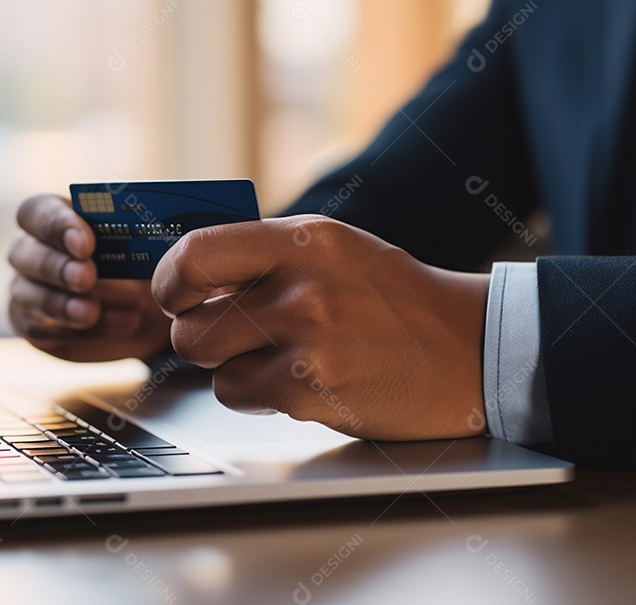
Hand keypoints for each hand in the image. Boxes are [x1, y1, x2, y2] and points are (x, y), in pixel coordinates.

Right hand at [8, 194, 172, 361]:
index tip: (86, 243)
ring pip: (25, 293)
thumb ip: (134, 235)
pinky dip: (74, 331)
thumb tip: (154, 233)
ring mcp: (26, 289)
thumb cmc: (134, 266)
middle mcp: (31, 251)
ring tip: (92, 313)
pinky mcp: (33, 325)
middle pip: (23, 253)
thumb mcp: (140, 248)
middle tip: (88, 277)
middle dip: (58, 266)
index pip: (35, 212)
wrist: (142, 312)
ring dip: (61, 303)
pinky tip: (115, 327)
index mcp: (53, 218)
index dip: (55, 225)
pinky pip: (39, 329)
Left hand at [151, 215, 489, 439]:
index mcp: (304, 240)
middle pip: (189, 325)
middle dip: (201, 336)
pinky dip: (260, 393)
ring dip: (232, 367)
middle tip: (234, 334)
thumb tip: (183, 270)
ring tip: (279, 356)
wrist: (466, 349)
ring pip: (210, 365)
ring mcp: (308, 343)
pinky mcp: (312, 392)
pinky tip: (302, 380)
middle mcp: (302, 287)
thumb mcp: (332, 250)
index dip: (169, 283)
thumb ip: (263, 253)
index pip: (194, 255)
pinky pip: (240, 395)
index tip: (176, 296)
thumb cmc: (392, 299)